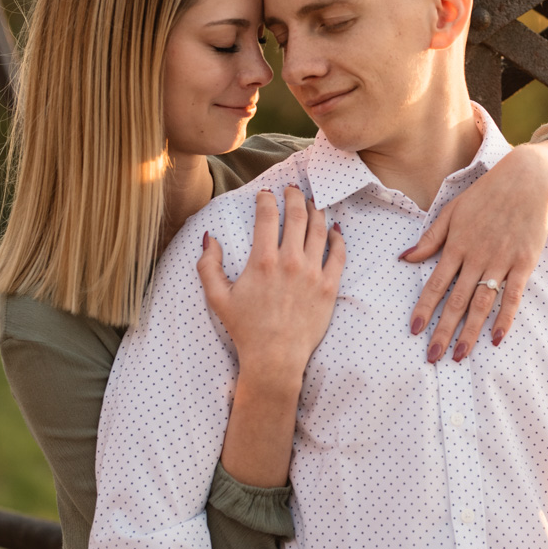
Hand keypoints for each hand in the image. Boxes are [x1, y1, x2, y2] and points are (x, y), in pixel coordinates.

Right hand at [198, 187, 345, 383]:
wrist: (275, 358)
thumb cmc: (246, 329)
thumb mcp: (217, 298)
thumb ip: (209, 266)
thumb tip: (210, 239)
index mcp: (263, 260)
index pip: (268, 215)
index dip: (267, 199)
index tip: (266, 194)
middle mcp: (290, 261)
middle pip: (298, 215)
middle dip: (295, 197)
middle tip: (293, 190)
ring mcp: (313, 273)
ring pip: (319, 229)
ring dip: (316, 211)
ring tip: (313, 203)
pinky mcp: (329, 286)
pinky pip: (338, 254)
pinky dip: (337, 237)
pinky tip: (334, 230)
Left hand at [401, 140, 547, 362]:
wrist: (526, 181)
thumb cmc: (485, 195)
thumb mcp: (452, 210)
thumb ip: (430, 237)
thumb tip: (404, 258)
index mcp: (456, 245)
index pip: (435, 283)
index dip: (424, 309)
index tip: (414, 331)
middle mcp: (476, 257)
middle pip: (457, 301)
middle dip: (443, 331)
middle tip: (433, 357)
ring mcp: (501, 261)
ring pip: (482, 303)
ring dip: (470, 332)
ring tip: (460, 355)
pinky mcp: (524, 264)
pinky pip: (513, 296)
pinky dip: (505, 317)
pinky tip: (496, 338)